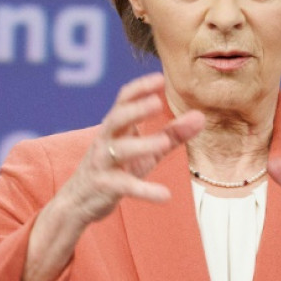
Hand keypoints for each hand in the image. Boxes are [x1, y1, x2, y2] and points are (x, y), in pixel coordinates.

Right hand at [58, 72, 204, 226]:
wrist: (79, 201)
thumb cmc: (117, 168)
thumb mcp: (146, 151)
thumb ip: (172, 134)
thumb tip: (200, 116)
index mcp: (116, 126)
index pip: (123, 99)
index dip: (140, 88)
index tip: (160, 79)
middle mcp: (106, 140)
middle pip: (117, 118)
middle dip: (135, 110)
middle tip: (157, 103)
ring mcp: (103, 163)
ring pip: (120, 150)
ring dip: (142, 145)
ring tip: (164, 143)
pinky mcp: (105, 186)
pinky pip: (125, 186)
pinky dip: (145, 191)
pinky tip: (165, 196)